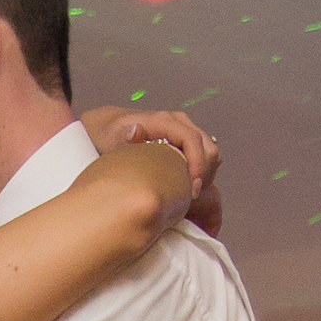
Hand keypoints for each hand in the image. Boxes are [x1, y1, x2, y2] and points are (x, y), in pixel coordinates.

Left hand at [82, 102, 221, 239]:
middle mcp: (179, 124)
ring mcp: (185, 132)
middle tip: (190, 198)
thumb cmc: (111, 134)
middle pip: (208, 149)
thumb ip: (125, 136)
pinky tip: (188, 189)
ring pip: (210, 155)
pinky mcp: (186, 143)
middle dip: (205, 175)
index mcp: (165, 122)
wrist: (109, 129)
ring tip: (189, 196)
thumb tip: (136, 131)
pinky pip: (204, 158)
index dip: (198, 165)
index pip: (193, 140)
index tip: (193, 190)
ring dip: (206, 176)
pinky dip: (202, 174)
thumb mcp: (113, 136)